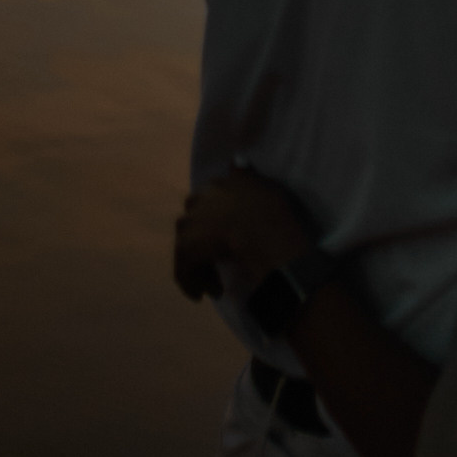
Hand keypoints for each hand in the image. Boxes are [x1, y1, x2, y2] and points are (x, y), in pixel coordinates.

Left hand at [173, 171, 314, 301]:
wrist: (268, 236)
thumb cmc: (274, 215)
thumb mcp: (264, 187)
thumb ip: (246, 177)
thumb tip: (235, 161)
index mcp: (218, 184)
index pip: (204, 202)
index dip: (213, 224)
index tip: (225, 240)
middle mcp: (199, 199)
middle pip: (191, 225)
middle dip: (201, 245)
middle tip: (218, 264)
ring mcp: (191, 222)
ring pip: (186, 248)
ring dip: (199, 267)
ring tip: (214, 286)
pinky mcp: (186, 248)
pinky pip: (183, 270)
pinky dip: (191, 283)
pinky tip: (202, 295)